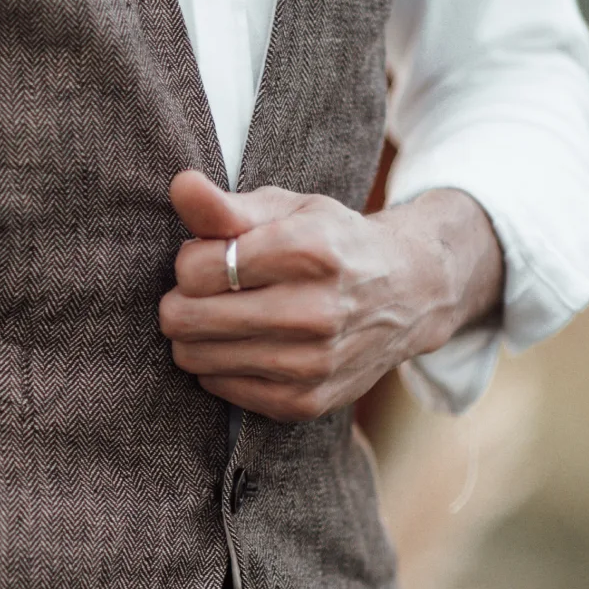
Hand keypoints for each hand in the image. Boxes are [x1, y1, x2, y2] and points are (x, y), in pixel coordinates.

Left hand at [157, 169, 501, 422]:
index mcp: (308, 252)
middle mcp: (315, 312)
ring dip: (197, 335)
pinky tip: (248, 343)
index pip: (194, 268)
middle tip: (210, 289)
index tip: (213, 255)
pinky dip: (219, 365)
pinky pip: (217, 386)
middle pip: (185, 317)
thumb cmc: (331, 242)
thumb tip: (180, 186)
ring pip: (194, 357)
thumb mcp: (287, 209)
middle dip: (183, 299)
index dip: (191, 259)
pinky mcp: (305, 402)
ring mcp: (311, 364)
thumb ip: (225, 205)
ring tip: (226, 314)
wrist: (407, 294)